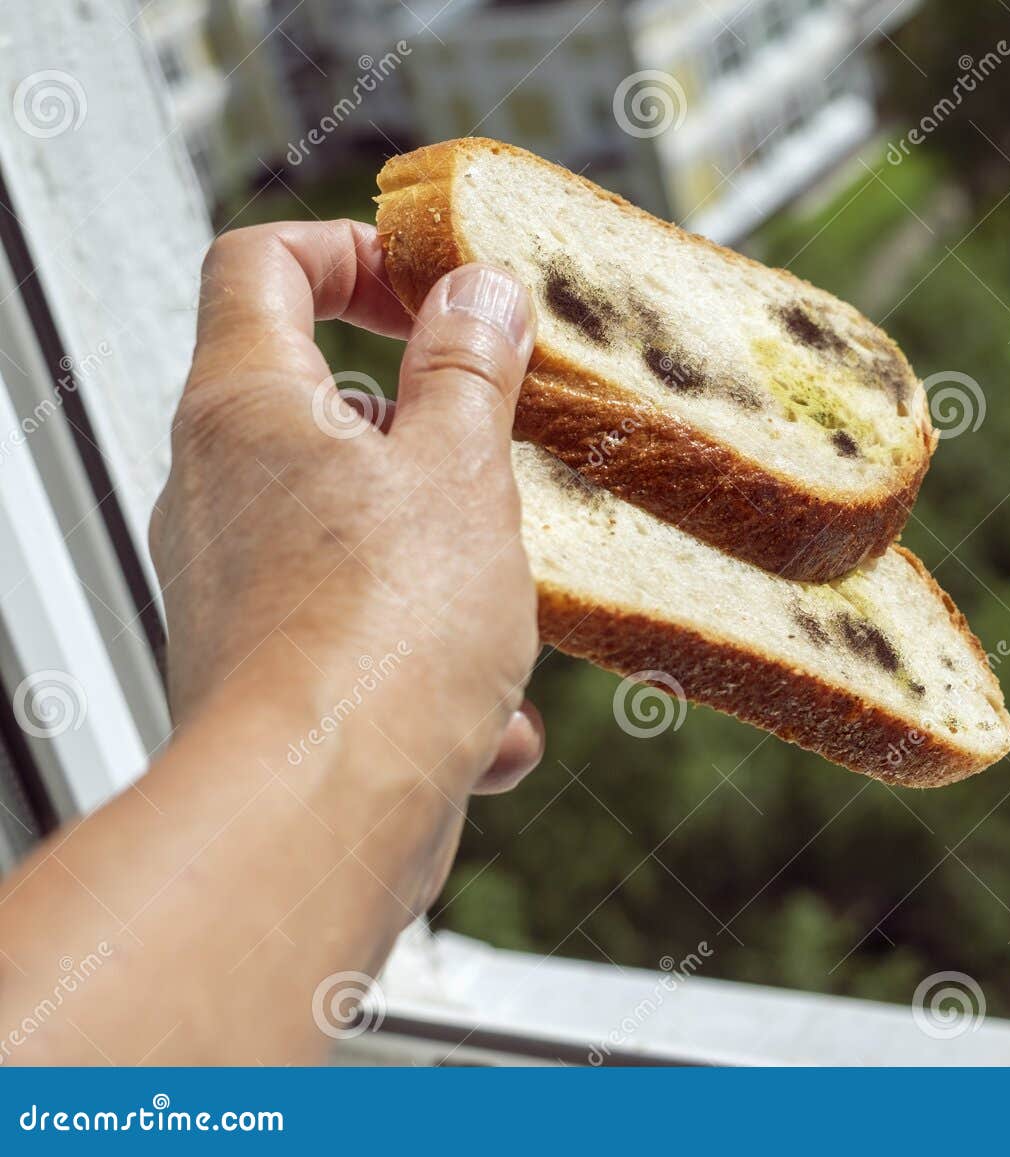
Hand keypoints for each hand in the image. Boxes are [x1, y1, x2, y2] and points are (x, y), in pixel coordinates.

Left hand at [152, 219, 544, 810]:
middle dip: (425, 426)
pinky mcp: (274, 674)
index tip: (430, 289)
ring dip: (444, 553)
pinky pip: (366, 637)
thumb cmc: (377, 639)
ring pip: (354, 530)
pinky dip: (432, 663)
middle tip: (499, 441)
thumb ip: (470, 371)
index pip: (261, 264)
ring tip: (506, 594)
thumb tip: (478, 298)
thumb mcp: (460, 470)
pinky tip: (488, 714)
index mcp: (247, 410)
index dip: (350, 251)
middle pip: (314, 403)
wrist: (323, 813)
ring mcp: (241, 588)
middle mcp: (219, 492)